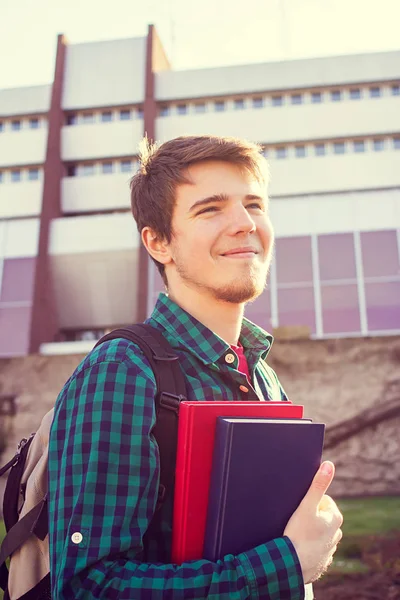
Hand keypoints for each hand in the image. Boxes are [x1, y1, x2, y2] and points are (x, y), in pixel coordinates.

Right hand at [283, 461, 342, 583]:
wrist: (291, 565)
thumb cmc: (299, 533)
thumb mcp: (307, 505)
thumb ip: (318, 484)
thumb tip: (329, 464)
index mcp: (335, 518)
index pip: (322, 500)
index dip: (309, 503)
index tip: (300, 511)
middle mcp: (337, 533)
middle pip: (320, 516)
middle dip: (309, 516)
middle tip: (297, 522)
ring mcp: (330, 549)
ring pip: (318, 532)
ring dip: (308, 531)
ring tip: (296, 535)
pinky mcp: (322, 560)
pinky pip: (314, 548)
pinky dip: (307, 546)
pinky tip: (298, 547)